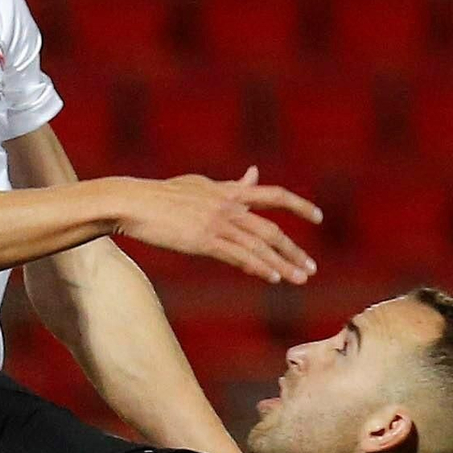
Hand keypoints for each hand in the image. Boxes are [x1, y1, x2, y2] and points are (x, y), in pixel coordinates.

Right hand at [117, 166, 321, 283]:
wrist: (134, 202)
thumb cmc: (162, 195)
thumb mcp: (202, 184)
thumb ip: (232, 184)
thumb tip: (255, 173)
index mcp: (229, 192)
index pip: (274, 195)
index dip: (300, 205)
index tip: (319, 217)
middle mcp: (228, 206)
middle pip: (271, 230)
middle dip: (294, 251)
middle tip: (311, 269)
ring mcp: (217, 223)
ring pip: (258, 246)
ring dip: (282, 265)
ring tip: (300, 279)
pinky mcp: (203, 240)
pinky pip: (237, 255)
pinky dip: (257, 266)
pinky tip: (272, 278)